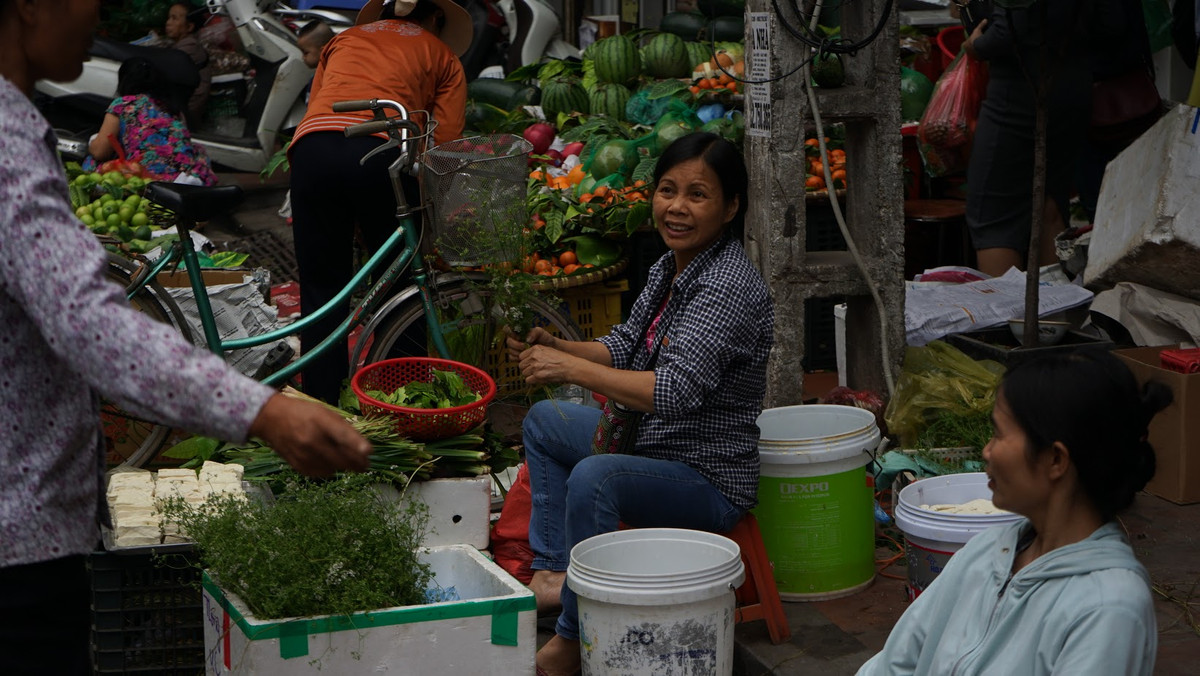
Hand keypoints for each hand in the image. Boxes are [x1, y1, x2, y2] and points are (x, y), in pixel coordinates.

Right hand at [248, 393, 371, 476]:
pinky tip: (330, 463)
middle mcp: (311, 439)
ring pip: (334, 468)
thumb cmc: (303, 413)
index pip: (342, 434)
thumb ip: (343, 428)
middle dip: (358, 464)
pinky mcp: (298, 465)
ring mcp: (304, 454)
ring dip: (344, 467)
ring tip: (349, 463)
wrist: (271, 419)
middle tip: (366, 466)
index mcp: (320, 420)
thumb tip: (362, 447)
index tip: (369, 452)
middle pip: (341, 457)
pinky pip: (322, 473)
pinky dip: (330, 470)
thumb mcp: (325, 412)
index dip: (357, 444)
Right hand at [505, 326, 555, 361]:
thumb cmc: (545, 338)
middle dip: (516, 344)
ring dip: (517, 352)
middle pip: (508, 341)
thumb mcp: (541, 332)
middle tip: (524, 346)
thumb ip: (534, 332)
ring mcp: (515, 348)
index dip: (510, 332)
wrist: (550, 349)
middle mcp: (515, 339)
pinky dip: (517, 358)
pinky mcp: (517, 356)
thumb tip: (527, 339)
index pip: (507, 328)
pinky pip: (512, 358)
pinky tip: (525, 357)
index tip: (519, 336)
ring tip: (527, 351)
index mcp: (519, 331)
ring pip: (510, 350)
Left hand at [518, 343, 574, 385]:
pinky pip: (528, 380)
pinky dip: (532, 381)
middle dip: (526, 369)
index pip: (521, 356)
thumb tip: (528, 358)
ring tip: (538, 375)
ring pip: (524, 373)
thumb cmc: (562, 359)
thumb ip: (537, 352)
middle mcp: (534, 356)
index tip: (530, 364)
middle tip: (534, 370)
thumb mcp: (548, 350)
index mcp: (536, 349)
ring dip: (530, 375)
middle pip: (521, 365)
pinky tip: (539, 379)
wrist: (569, 367)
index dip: (525, 361)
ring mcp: (535, 366)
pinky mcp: (537, 376)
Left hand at [963, 19, 987, 59]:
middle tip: (978, 44)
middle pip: (969, 49)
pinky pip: (980, 57)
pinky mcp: (978, 59)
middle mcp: (967, 52)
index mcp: (965, 45)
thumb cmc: (978, 38)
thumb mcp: (978, 30)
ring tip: (982, 48)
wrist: (982, 47)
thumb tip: (985, 20)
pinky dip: (982, 55)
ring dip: (977, 52)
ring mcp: (972, 56)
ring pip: (974, 54)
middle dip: (973, 47)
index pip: (965, 44)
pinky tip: (986, 52)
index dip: (969, 42)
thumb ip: (981, 25)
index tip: (974, 40)